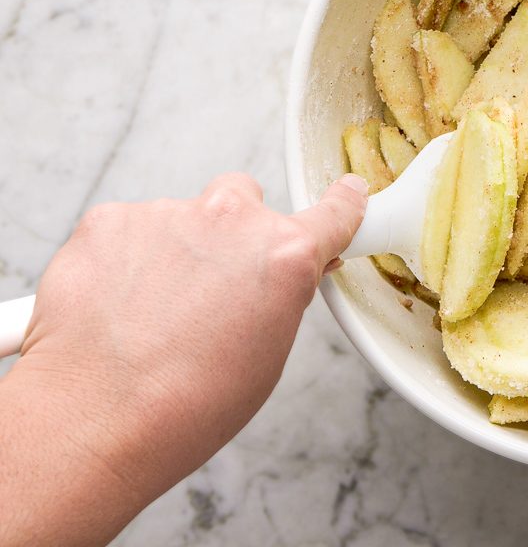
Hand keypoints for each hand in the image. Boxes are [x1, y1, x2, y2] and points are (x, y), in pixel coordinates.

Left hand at [0, 173, 367, 546]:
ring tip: (153, 314)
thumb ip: (283, 295)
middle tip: (213, 289)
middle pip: (244, 200)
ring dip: (175, 250)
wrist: (94, 420)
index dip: (341, 206)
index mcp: (285, 257)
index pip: (334, 212)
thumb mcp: (269, 355)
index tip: (345, 195)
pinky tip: (118, 306)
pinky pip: (129, 228)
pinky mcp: (109, 220)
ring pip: (182, 217)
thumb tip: (280, 277)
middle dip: (233, 234)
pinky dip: (125, 257)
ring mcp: (166, 214)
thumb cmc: (185, 406)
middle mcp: (231, 221)